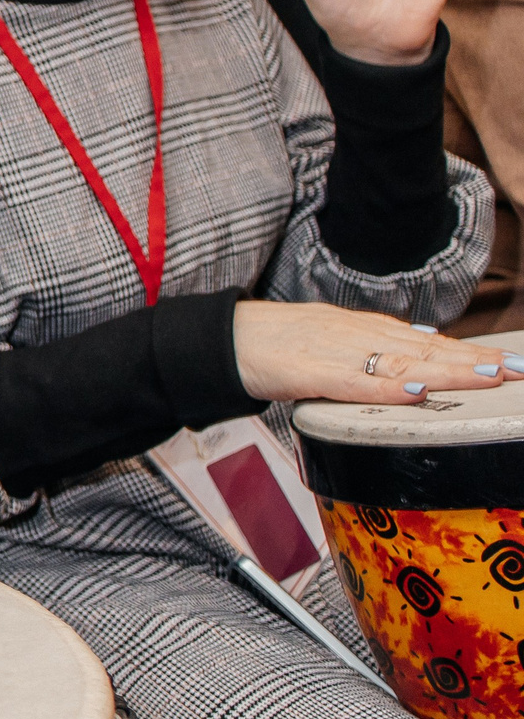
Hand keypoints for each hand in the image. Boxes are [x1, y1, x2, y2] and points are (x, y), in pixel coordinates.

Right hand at [232, 301, 521, 401]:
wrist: (225, 338)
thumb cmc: (277, 342)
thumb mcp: (333, 338)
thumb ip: (377, 345)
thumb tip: (427, 345)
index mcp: (363, 328)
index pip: (429, 340)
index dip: (472, 352)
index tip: (509, 362)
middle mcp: (358, 335)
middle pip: (427, 349)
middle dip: (475, 362)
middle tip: (515, 370)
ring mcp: (335, 352)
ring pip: (402, 362)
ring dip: (449, 370)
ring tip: (487, 377)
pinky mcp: (310, 372)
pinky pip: (356, 382)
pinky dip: (388, 387)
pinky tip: (416, 390)